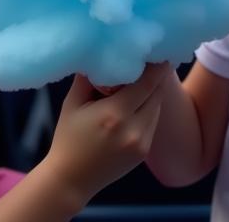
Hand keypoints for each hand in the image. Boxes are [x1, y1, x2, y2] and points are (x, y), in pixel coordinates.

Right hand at [42, 62, 167, 206]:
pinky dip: (148, 107)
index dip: (157, 65)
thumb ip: (88, 76)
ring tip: (144, 76)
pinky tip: (138, 99)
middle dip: (155, 75)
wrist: (71, 180)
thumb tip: (99, 49)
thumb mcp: (73, 102)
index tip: (159, 48)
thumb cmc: (68, 137)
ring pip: (157, 107)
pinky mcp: (143, 152)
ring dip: (153, 91)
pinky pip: (152, 121)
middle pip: (156, 93)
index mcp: (115, 114)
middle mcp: (133, 129)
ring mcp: (141, 143)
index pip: (148, 82)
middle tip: (152, 56)